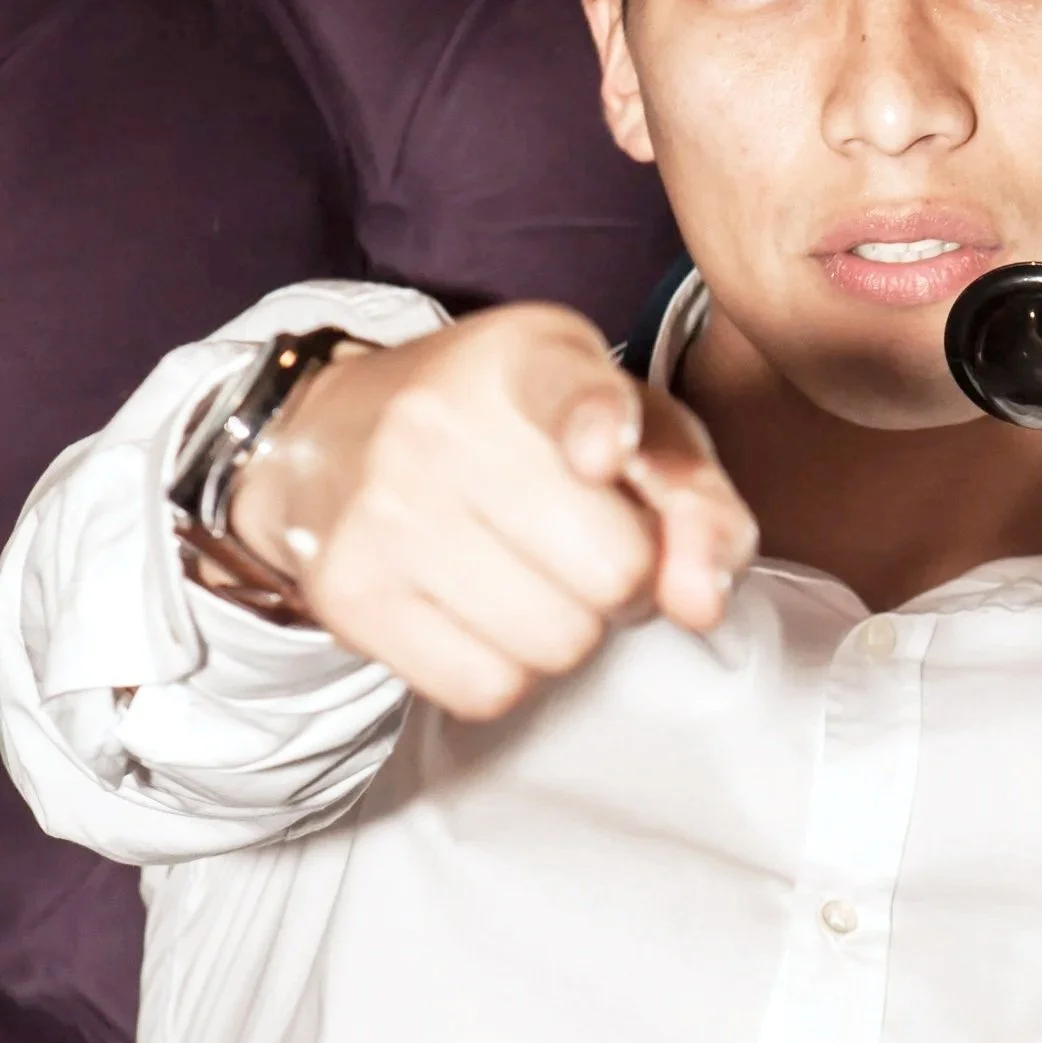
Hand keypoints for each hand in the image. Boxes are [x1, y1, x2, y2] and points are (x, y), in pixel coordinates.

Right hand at [227, 304, 758, 720]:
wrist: (340, 436)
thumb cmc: (530, 435)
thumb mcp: (634, 430)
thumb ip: (700, 502)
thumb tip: (700, 604)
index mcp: (531, 354)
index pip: (571, 392)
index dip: (598, 424)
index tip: (600, 452)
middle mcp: (444, 419)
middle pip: (616, 569)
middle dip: (629, 577)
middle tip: (589, 543)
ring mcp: (386, 507)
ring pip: (558, 641)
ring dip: (572, 626)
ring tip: (535, 572)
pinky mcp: (349, 592)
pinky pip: (488, 688)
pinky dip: (506, 669)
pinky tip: (481, 610)